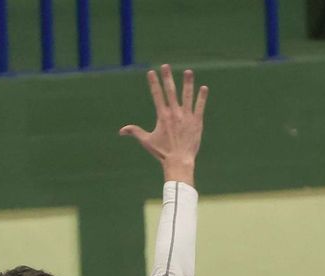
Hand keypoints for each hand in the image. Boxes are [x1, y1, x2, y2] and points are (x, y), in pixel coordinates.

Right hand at [120, 64, 207, 184]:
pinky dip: (201, 97)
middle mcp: (174, 113)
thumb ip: (135, 132)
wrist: (179, 161)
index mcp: (162, 116)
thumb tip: (121, 131)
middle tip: (165, 66)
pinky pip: (199, 106)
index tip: (151, 72)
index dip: (153, 83)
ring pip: (187, 96)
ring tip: (188, 71)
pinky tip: (203, 88)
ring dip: (188, 83)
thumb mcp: (147, 141)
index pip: (157, 95)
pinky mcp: (197, 121)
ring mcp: (186, 116)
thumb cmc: (162, 153)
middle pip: (170, 91)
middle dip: (167, 77)